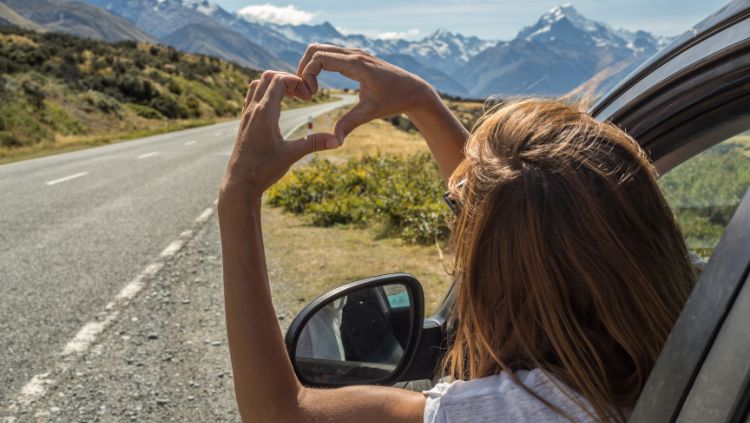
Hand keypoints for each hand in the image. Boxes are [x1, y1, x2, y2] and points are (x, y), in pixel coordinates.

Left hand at [220, 71, 339, 202]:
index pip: (279, 80)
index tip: (309, 96)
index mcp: (264, 113)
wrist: (240, 184)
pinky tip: (278, 107)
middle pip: (267, 76)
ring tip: (291, 97)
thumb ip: (314, 144)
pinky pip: (252, 95)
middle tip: (302, 94)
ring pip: (258, 84)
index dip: (297, 81)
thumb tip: (338, 140)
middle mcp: (253, 110)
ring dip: (275, 84)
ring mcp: (246, 114)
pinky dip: (266, 92)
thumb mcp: (291, 155)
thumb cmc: (263, 170)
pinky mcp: (244, 122)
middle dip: (288, 79)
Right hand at [297, 44, 437, 141]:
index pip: (319, 58)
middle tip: (305, 91)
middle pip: (315, 49)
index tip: (311, 95)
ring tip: (310, 89)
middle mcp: (354, 54)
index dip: (308, 75)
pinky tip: (318, 84)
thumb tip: (334, 141)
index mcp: (356, 64)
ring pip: (321, 49)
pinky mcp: (356, 58)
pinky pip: (330, 54)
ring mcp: (355, 54)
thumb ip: (350, 123)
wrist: (413, 91)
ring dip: (310, 66)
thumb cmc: (394, 100)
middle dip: (304, 68)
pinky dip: (318, 65)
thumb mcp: (371, 112)